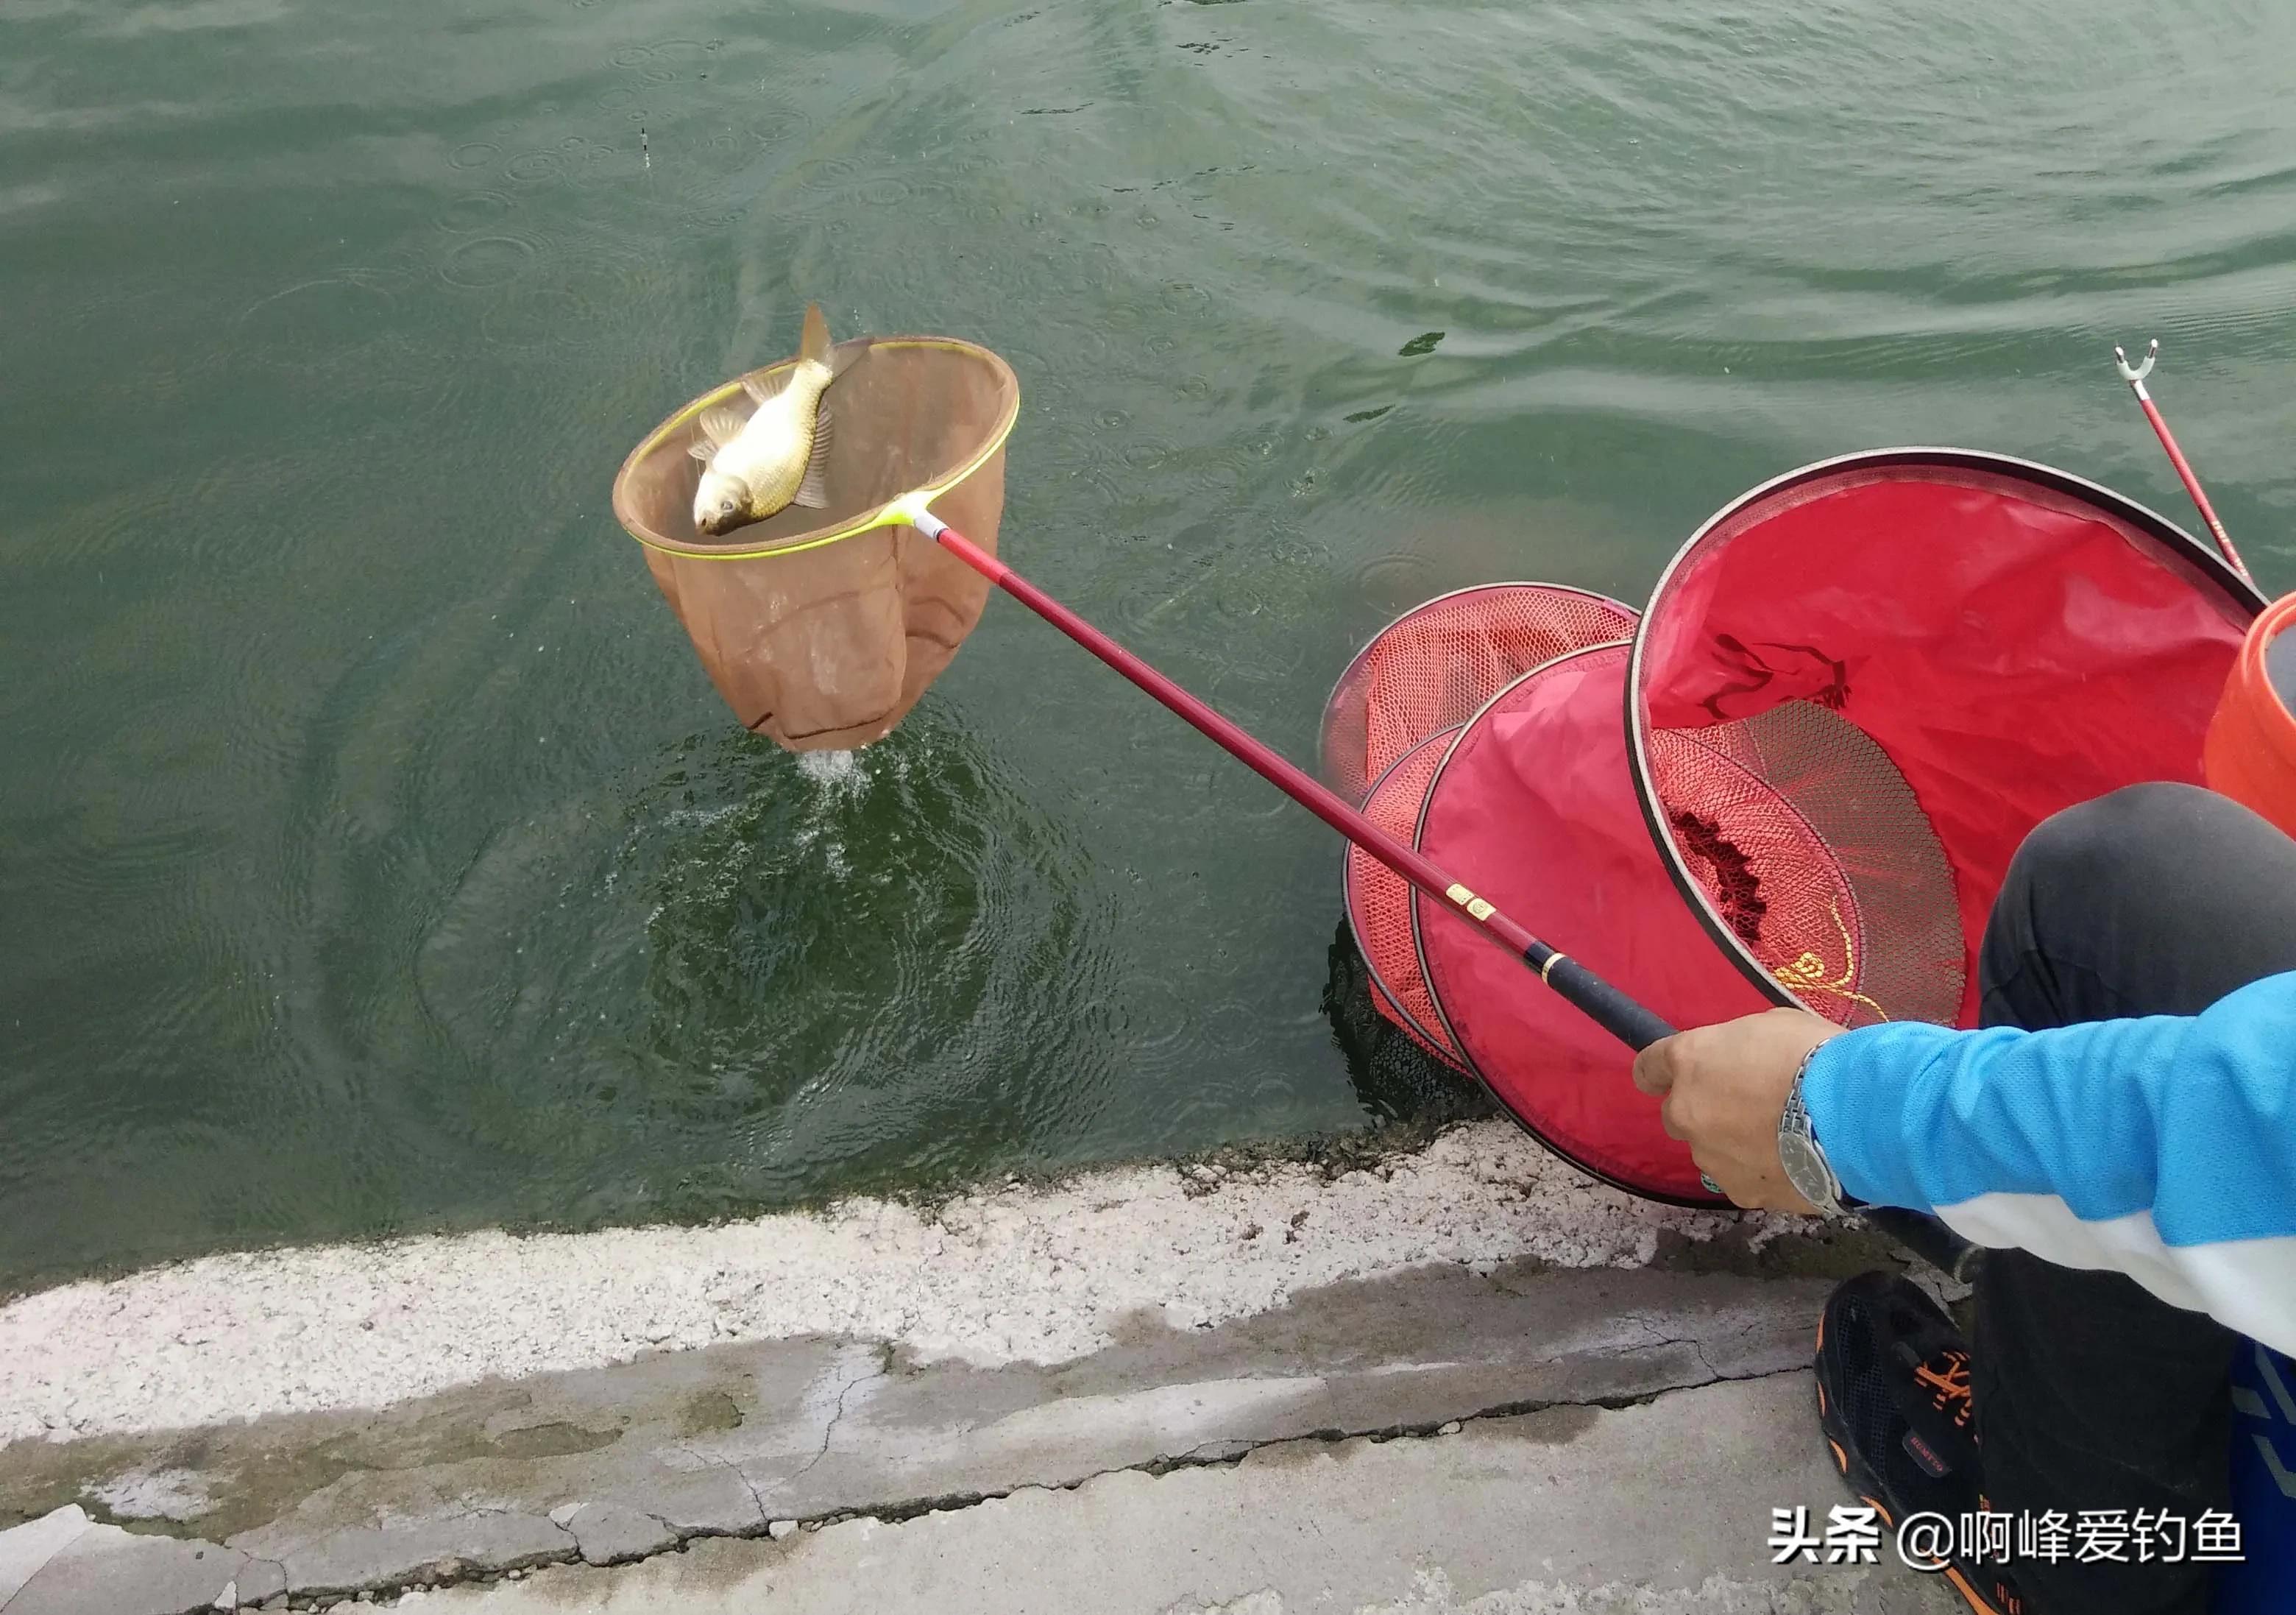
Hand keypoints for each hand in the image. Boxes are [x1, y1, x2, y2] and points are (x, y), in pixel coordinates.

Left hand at [1632, 1007, 1844, 1212]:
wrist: (1854, 1117)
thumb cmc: (1815, 1056)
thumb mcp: (1771, 1027)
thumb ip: (1738, 1050)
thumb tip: (1738, 1064)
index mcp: (1690, 1061)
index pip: (1648, 1068)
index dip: (1657, 1073)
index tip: (1665, 1078)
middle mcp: (1686, 1111)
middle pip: (1677, 1115)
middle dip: (1703, 1112)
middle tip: (1747, 1107)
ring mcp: (1710, 1157)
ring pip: (1710, 1151)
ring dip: (1732, 1144)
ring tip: (1781, 1140)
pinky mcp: (1740, 1191)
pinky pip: (1742, 1179)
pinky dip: (1760, 1172)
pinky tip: (1794, 1163)